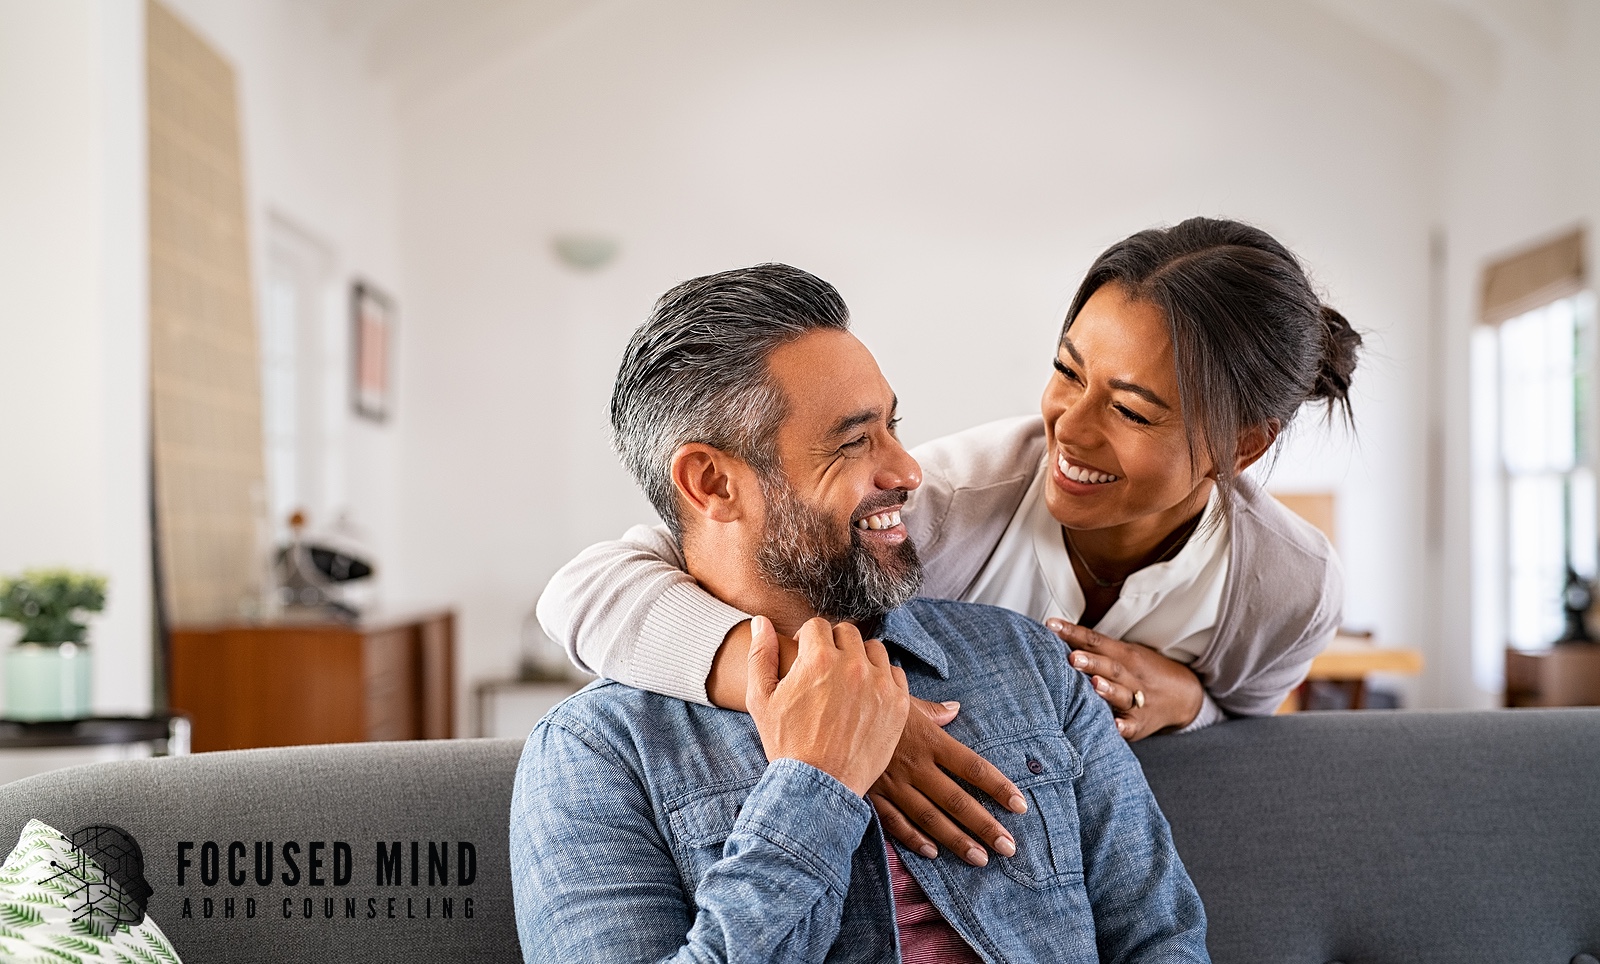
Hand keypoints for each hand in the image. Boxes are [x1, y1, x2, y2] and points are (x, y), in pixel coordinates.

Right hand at [747, 615, 909, 796]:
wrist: (819, 785)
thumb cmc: (786, 743)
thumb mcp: (761, 699)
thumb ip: (761, 654)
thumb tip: (761, 622)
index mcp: (818, 658)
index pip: (817, 625)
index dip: (807, 639)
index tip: (806, 657)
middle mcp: (852, 665)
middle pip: (847, 633)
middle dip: (834, 645)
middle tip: (826, 670)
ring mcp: (879, 684)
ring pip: (874, 649)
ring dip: (860, 658)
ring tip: (847, 681)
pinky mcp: (898, 703)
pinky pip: (894, 673)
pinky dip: (881, 679)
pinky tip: (867, 696)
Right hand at [867, 698, 1026, 865]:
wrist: (829, 713)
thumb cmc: (870, 703)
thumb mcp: (904, 700)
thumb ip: (933, 711)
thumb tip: (956, 709)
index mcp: (929, 740)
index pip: (972, 767)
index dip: (998, 787)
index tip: (1020, 805)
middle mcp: (915, 765)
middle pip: (957, 800)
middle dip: (985, 826)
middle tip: (1008, 847)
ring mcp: (893, 783)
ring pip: (930, 817)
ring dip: (956, 840)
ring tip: (980, 858)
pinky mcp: (872, 794)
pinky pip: (895, 822)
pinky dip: (914, 839)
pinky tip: (933, 853)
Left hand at [1046, 619, 1204, 740]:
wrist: (1183, 696)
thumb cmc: (1140, 672)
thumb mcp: (1123, 654)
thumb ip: (1093, 648)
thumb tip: (1053, 633)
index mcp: (1124, 655)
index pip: (1096, 640)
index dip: (1073, 633)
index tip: (1051, 626)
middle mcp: (1131, 675)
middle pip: (1110, 666)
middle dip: (1091, 662)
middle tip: (1072, 657)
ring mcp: (1138, 700)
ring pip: (1123, 694)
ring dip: (1108, 690)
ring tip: (1094, 684)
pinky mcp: (1140, 724)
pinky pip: (1132, 725)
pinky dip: (1124, 726)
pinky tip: (1114, 726)